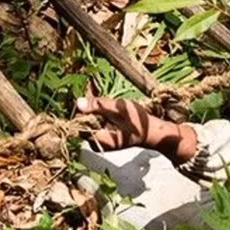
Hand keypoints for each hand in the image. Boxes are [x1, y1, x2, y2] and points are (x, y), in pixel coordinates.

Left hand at [76, 95, 198, 165]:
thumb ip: (98, 106)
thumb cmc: (138, 121)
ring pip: (89, 119)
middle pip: (83, 120)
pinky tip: (101, 101)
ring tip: (94, 90)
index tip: (83, 91)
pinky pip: (96, 121)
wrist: (152, 132)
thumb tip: (78, 103)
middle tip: (89, 87)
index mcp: (98, 140)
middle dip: (86, 104)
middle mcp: (97, 143)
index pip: (79, 123)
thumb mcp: (118, 109)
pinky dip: (98, 110)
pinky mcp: (104, 135)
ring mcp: (100, 140)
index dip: (80, 107)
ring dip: (92, 106)